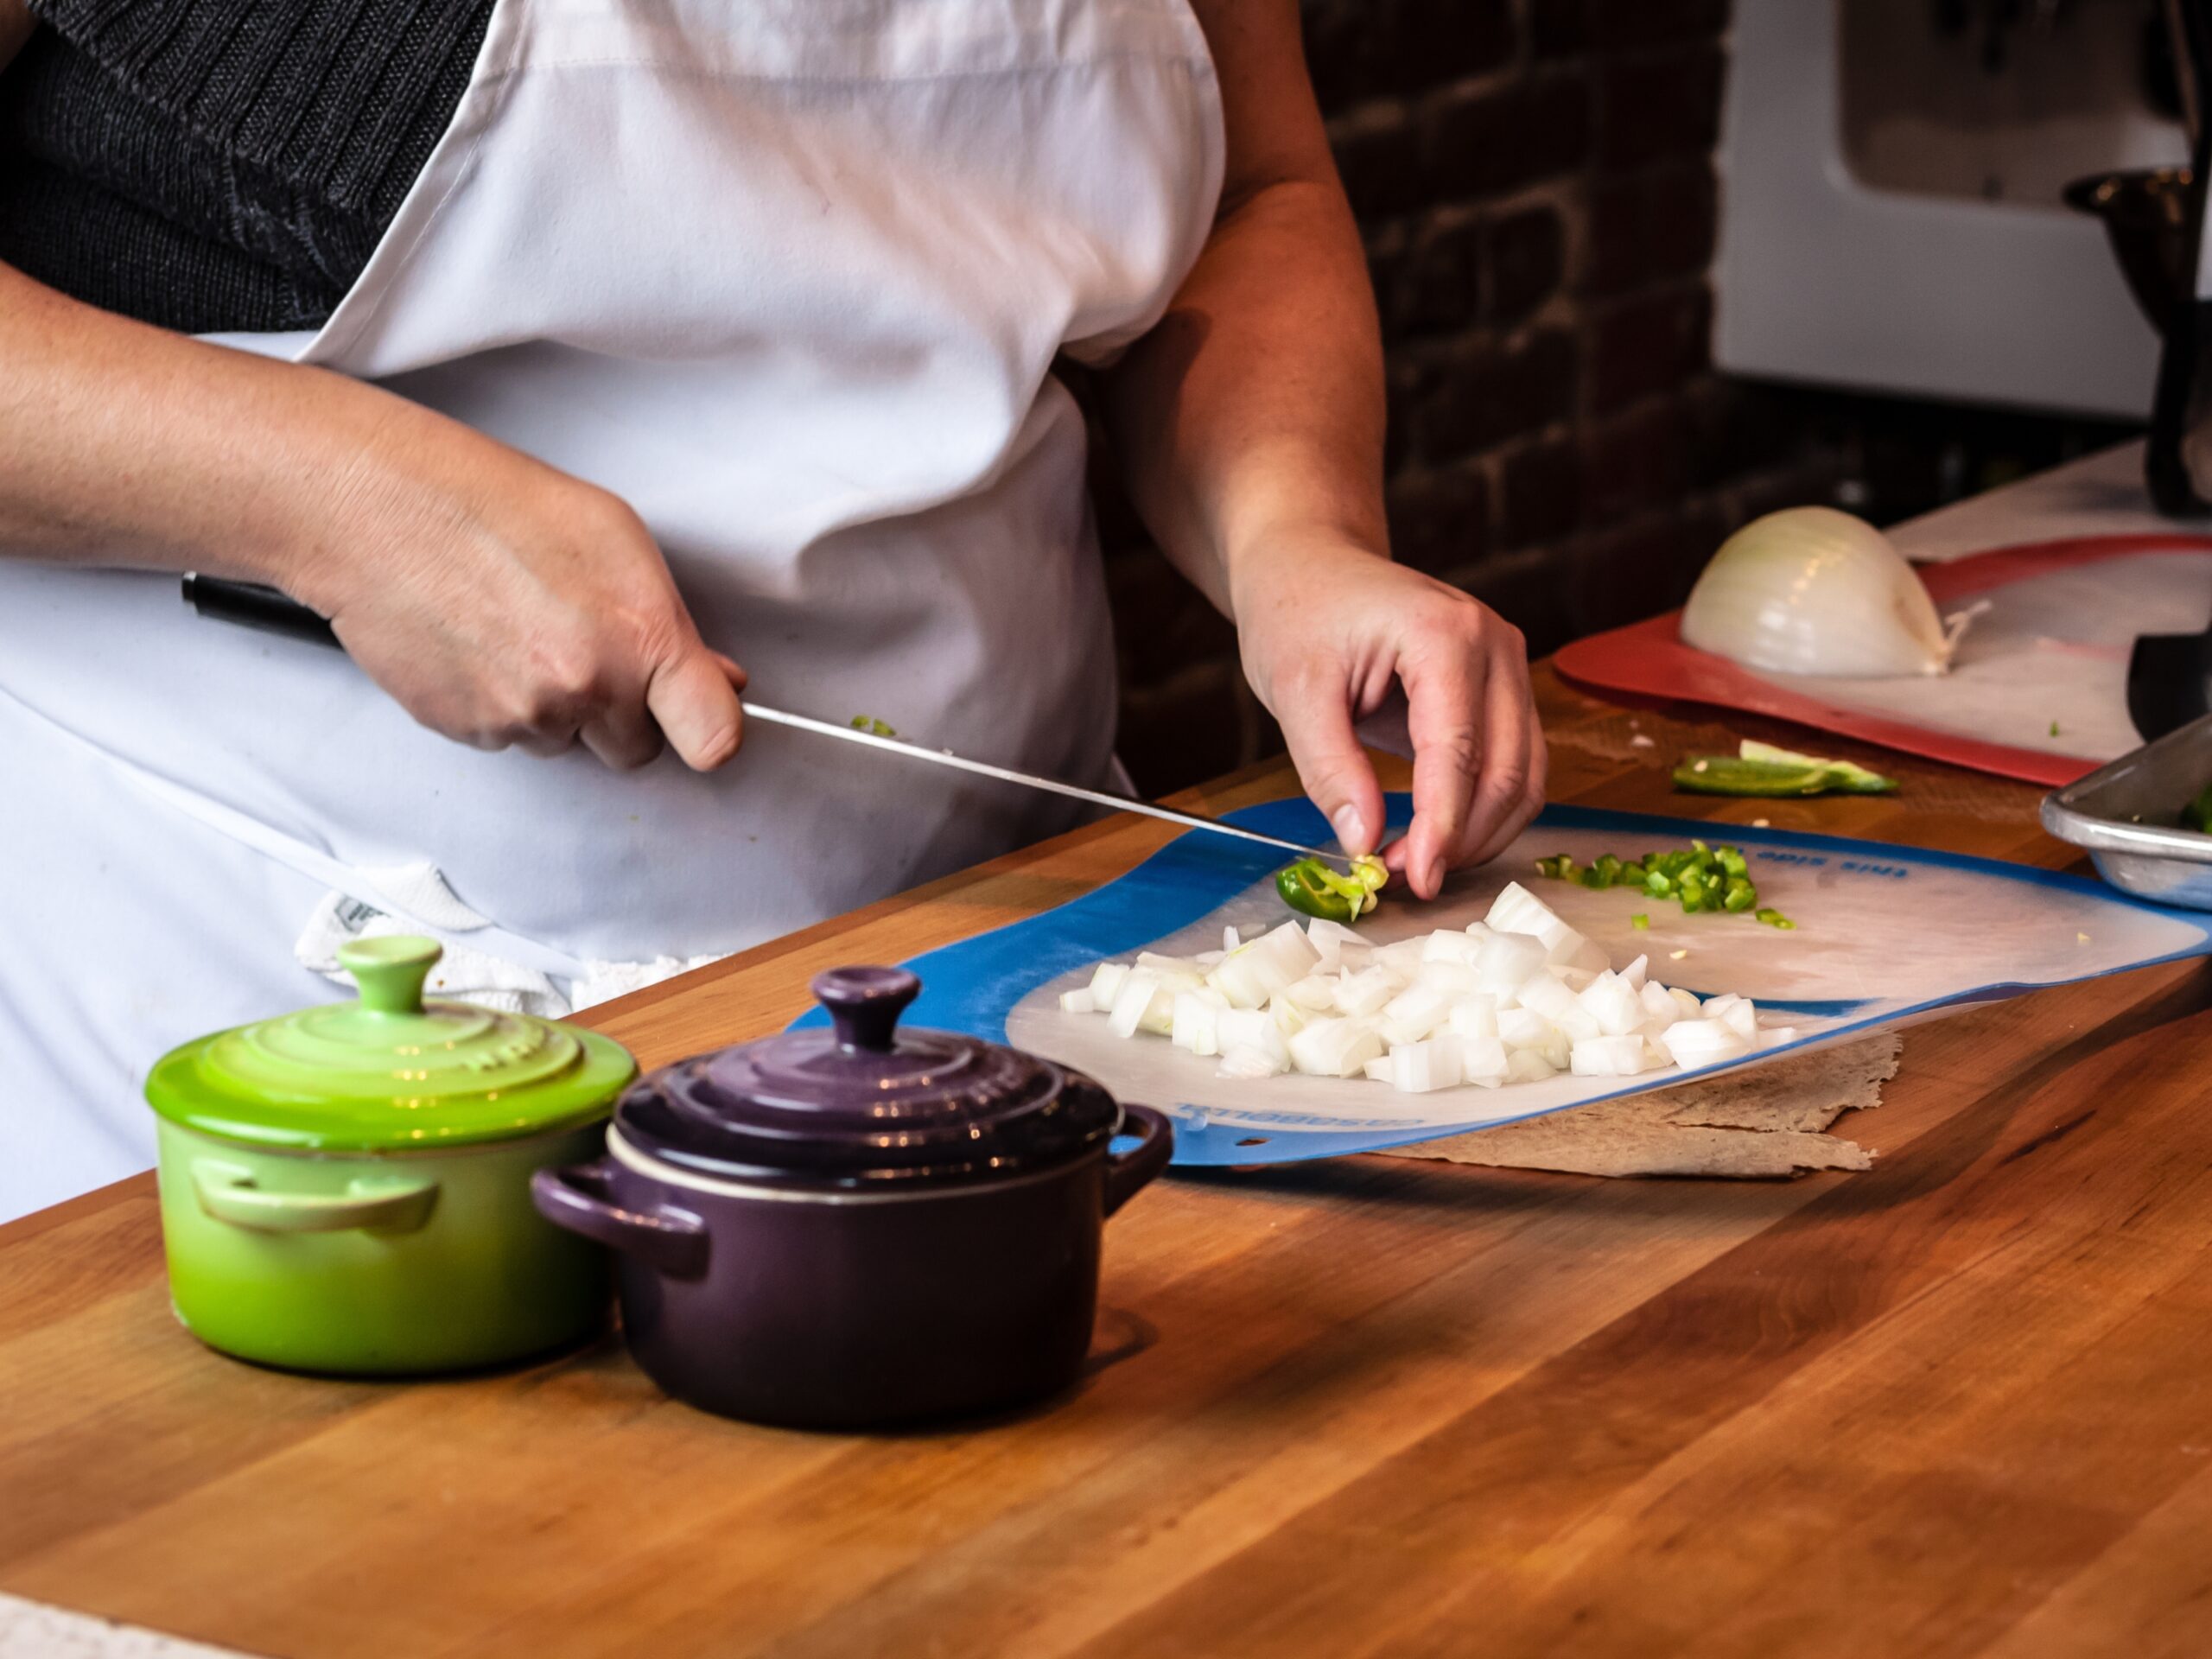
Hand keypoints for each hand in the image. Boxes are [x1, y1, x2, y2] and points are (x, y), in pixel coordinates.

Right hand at [272, 397, 745, 770]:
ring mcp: (522, 717)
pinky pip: (507, 738)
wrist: (380, 511)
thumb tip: (714, 677)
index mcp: (639, 638)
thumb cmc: (492, 505)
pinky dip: (501, 704)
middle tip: (585, 646)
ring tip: (518, 628)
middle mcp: (584, 689)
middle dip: (621, 713)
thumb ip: (672, 624)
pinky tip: (483, 643)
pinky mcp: (466, 731)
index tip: (705, 727)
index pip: (713, 738)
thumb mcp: (615, 538)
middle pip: (634, 749)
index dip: (711, 734)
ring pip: (565, 744)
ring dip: (555, 706)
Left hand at [1234, 534, 1544, 899]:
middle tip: (1402, 882)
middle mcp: (1494, 644)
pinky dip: (1484, 811)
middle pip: (1508, 771)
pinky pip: (1516, 765)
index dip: (1442, 827)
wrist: (1311, 563)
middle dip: (1461, 840)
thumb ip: (1331, 769)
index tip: (1414, 879)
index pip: (1459, 753)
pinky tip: (1436, 837)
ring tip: (1413, 865)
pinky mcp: (1503, 687)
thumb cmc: (1297, 611)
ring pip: (1525, 777)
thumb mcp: (1294, 692)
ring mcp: (1508, 663)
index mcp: (1444, 634)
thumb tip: (1365, 842)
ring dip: (1480, 834)